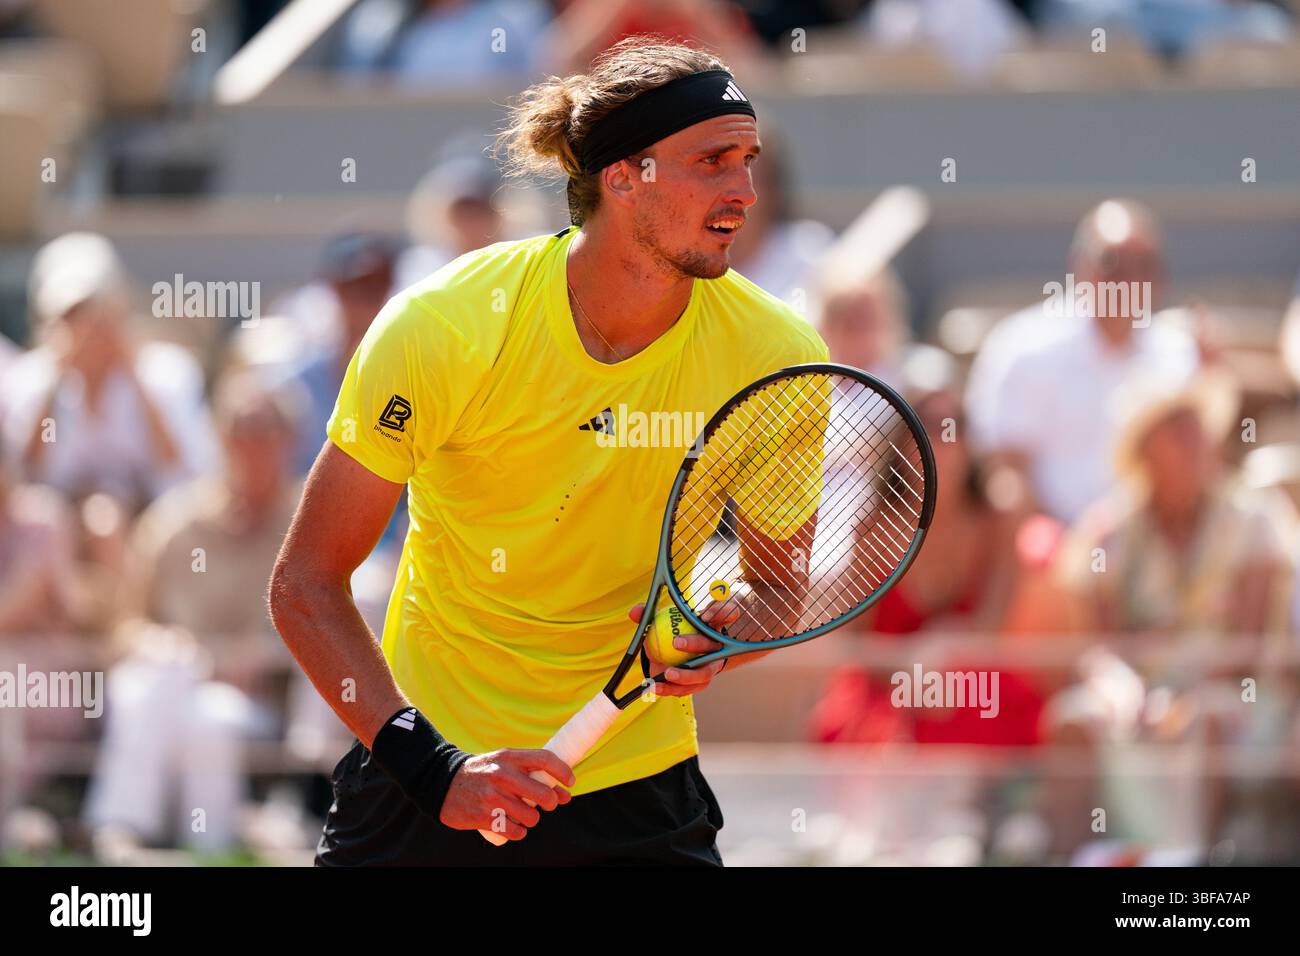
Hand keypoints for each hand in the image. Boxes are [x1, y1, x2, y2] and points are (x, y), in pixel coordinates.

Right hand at [439, 748, 574, 840]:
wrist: (442, 782)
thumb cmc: (482, 773)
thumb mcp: (504, 764)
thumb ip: (532, 775)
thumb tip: (564, 795)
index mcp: (509, 757)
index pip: (545, 760)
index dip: (563, 771)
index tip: (570, 782)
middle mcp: (502, 775)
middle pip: (544, 795)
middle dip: (550, 803)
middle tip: (544, 804)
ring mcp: (492, 797)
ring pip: (531, 817)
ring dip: (531, 820)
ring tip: (522, 815)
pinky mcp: (483, 817)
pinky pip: (515, 831)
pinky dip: (517, 832)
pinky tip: (511, 826)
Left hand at [627, 602, 735, 697]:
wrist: (677, 655)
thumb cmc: (673, 632)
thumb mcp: (663, 621)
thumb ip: (650, 615)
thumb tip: (635, 612)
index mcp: (712, 623)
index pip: (725, 613)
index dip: (722, 613)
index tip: (705, 615)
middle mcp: (717, 645)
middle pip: (712, 645)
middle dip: (697, 644)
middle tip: (676, 642)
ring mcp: (712, 666)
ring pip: (704, 673)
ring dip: (686, 675)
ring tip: (667, 674)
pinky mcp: (702, 682)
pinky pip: (688, 688)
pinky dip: (671, 688)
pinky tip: (655, 687)